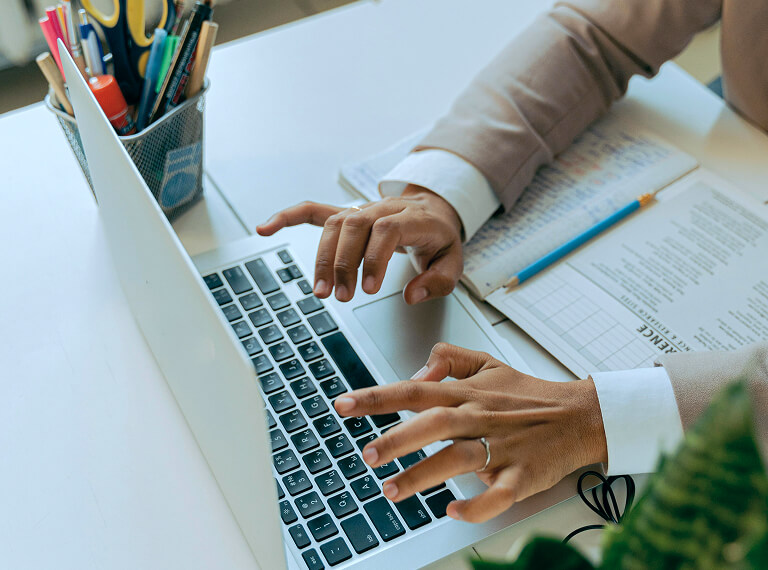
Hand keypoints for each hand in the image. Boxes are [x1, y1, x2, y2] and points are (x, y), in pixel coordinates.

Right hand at [256, 185, 462, 303]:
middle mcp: (384, 208)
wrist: (434, 208)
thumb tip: (411, 295)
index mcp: (413, 218)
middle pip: (355, 226)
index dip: (374, 257)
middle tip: (342, 297)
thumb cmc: (439, 238)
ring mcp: (362, 209)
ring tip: (321, 290)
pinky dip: (287, 217)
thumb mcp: (454, 261)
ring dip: (322, 258)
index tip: (368, 288)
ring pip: (334, 225)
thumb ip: (438, 281)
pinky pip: (313, 210)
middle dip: (344, 263)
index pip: (387, 229)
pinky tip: (266, 228)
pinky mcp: (346, 214)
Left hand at [334, 343, 606, 522]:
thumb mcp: (489, 363)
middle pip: (434, 424)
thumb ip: (449, 358)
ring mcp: (501, 447)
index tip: (344, 405)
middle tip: (368, 454)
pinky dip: (474, 505)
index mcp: (468, 393)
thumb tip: (417, 372)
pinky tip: (451, 510)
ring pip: (458, 459)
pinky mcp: (521, 475)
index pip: (414, 391)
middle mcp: (480, 417)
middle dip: (398, 439)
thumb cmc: (530, 394)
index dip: (378, 397)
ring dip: (423, 475)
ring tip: (392, 490)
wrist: (580, 416)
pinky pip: (495, 494)